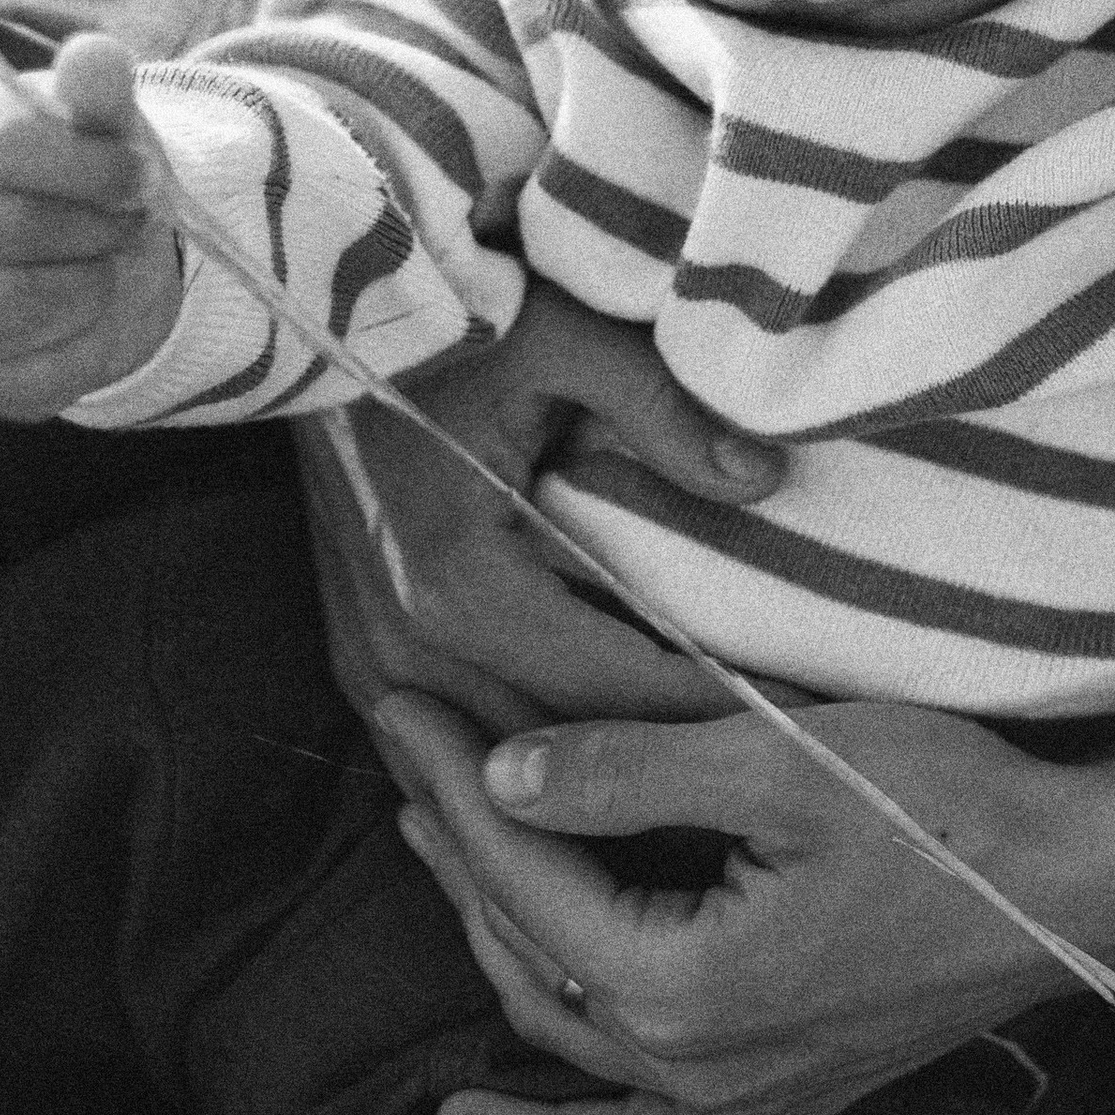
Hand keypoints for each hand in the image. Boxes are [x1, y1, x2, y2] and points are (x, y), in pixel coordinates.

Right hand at [0, 33, 179, 414]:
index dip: (83, 161)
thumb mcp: (106, 126)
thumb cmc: (93, 179)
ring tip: (106, 267)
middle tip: (130, 222)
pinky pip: (21, 372)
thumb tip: (93, 55)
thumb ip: (99, 92)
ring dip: (81, 286)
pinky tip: (87, 315)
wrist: (108, 261)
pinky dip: (79, 344)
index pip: (2, 140)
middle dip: (84, 226)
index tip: (137, 173)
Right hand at [299, 282, 785, 747]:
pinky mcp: (356, 652)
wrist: (311, 316)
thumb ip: (662, 411)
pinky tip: (590, 783)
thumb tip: (762, 479)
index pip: (616, 683)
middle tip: (767, 782)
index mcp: (461, 582)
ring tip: (696, 798)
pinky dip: (519, 768)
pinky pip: (448, 745)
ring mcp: (371, 657)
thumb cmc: (447, 319)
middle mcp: (408, 643)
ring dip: (590, 785)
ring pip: (500, 762)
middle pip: (559, 747)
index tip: (802, 733)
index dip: (715, 713)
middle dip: (663, 771)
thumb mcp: (562, 337)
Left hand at [376, 674, 1114, 1114]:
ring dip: (488, 936)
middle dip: (451, 842)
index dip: (448, 783)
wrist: (1087, 884)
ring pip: (563, 1023)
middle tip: (402, 744)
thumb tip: (497, 778)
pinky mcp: (776, 1098)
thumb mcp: (783, 760)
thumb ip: (630, 774)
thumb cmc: (951, 805)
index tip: (397, 705)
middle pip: (527, 945)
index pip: (522, 872)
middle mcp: (692, 1067)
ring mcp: (735, 1098)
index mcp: (682, 984)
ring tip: (430, 844)